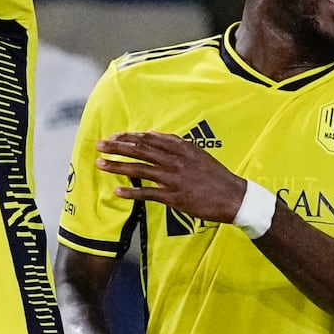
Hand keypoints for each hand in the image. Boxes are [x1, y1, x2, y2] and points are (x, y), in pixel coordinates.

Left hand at [96, 131, 252, 223]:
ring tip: (100, 165)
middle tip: (99, 145)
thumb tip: (154, 135)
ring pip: (140, 169)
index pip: (149, 139)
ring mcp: (174, 178)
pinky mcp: (175, 197)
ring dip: (118, 166)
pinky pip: (148, 193)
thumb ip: (176, 145)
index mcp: (181, 148)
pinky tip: (117, 191)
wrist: (234, 196)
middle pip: (140, 150)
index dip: (129, 137)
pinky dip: (132, 192)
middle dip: (117, 147)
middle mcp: (176, 160)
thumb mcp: (197, 153)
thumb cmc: (215, 176)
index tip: (113, 136)